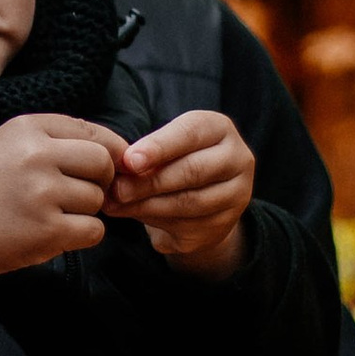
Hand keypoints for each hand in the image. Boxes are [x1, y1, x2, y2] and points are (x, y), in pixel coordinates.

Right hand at [0, 113, 125, 275]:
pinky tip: (56, 233)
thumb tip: (117, 151)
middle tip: (81, 194)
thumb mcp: (8, 145)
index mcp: (27, 127)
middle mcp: (36, 154)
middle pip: (103, 162)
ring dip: (85, 211)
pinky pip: (94, 231)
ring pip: (98, 199)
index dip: (109, 152)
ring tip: (52, 214)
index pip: (92, 131)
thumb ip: (55, 140)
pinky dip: (82, 235)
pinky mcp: (47, 230)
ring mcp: (42, 193)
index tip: (104, 169)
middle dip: (101, 181)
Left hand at [106, 108, 253, 276]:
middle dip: (150, 181)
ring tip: (116, 204)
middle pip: (193, 170)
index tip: (129, 160)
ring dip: (147, 205)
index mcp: (220, 129)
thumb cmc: (176, 159)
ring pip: (189, 202)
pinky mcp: (223, 225)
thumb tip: (121, 167)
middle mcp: (238, 160)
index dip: (158, 147)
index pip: (190, 133)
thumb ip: (148, 153)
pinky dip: (154, 221)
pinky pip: (187, 226)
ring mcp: (235, 195)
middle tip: (117, 189)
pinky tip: (132, 215)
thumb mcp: (166, 146)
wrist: (202, 196)